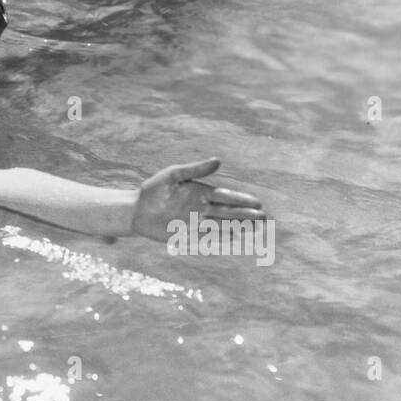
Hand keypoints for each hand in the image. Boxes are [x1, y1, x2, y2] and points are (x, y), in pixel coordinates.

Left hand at [130, 157, 264, 241]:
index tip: (257, 202)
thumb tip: (218, 161)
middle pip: (228, 212)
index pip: (225, 196)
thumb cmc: (154, 190)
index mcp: (201, 193)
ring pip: (222, 225)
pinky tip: (235, 239)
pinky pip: (209, 238)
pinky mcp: (188, 236)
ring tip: (256, 229)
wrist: (136, 210)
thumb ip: (195, 170)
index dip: (241, 200)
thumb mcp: (174, 175)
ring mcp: (196, 223)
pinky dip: (222, 239)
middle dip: (245, 215)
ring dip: (238, 227)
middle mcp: (202, 209)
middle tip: (264, 218)